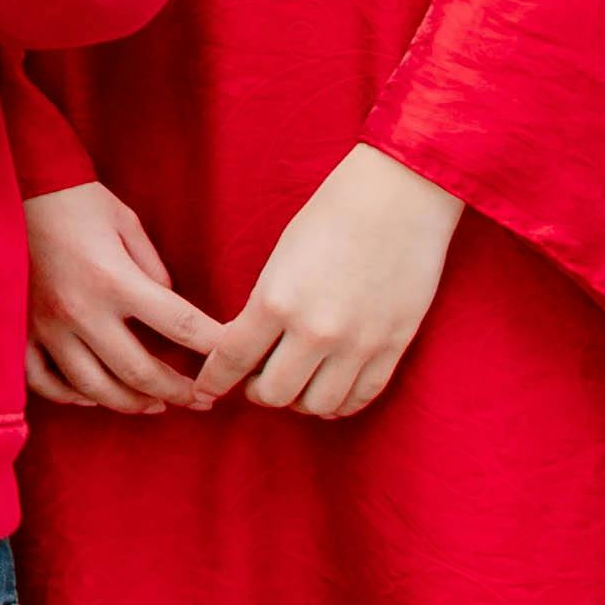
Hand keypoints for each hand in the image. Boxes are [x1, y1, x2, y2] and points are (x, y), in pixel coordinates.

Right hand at [23, 182, 227, 413]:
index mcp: (115, 280)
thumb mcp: (129, 226)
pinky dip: (71, 397)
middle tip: (202, 400)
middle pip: (140, 372)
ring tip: (157, 405)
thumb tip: (170, 314)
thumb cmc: (79, 202)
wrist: (18, 189)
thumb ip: (155, 272)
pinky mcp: (23, 330)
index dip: (216, 348)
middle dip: (180, 392)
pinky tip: (93, 398)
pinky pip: (44, 380)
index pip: (181, 326)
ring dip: (132, 403)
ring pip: (94, 388)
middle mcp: (82, 311)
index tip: (233, 359)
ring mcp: (47, 326)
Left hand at [194, 143, 461, 420]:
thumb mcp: (279, 260)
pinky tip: (330, 388)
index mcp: (276, 301)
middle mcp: (315, 331)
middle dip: (257, 392)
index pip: (232, 359)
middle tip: (257, 379)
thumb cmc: (332, 217)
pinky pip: (361, 398)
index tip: (205, 388)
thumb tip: (250, 347)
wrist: (399, 198)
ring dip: (300, 401)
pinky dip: (341, 403)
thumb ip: (264, 307)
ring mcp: (358, 344)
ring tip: (296, 382)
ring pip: (318, 406)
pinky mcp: (394, 347)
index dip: (214, 380)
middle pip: (274, 394)